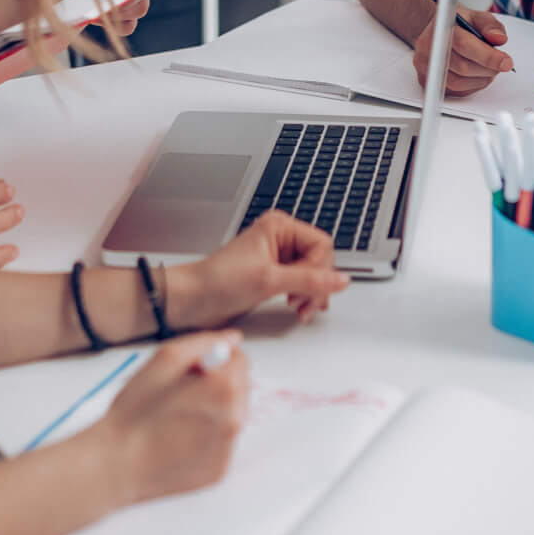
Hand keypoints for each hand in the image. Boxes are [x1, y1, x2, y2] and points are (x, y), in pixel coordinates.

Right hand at [95, 332, 248, 505]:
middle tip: (181, 392)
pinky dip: (206, 437)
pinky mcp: (219, 471)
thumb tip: (231, 339)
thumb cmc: (134, 413)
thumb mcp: (162, 361)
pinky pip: (221, 444)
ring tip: (178, 417)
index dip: (216, 358)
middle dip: (217, 384)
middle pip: (240, 388)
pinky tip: (179, 439)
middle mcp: (235, 420)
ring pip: (232, 416)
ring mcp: (228, 450)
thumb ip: (202, 343)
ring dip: (214, 410)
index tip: (193, 368)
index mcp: (224, 389)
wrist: (116, 466)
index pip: (240, 360)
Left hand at [168, 210, 349, 326]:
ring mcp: (277, 258)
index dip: (319, 269)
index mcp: (279, 227)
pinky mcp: (273, 275)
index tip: (307, 287)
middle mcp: (280, 239)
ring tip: (299, 308)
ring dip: (310, 294)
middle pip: (320, 260)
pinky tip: (297, 307)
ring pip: (313, 274)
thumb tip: (341, 280)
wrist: (192, 300)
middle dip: (316, 285)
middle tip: (303, 302)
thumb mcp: (268, 280)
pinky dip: (302, 297)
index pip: (321, 245)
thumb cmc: (217, 281)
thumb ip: (309, 280)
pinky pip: (301, 283)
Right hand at [415, 6, 511, 97]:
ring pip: (458, 83)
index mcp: (441, 26)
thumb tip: (499, 39)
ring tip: (488, 69)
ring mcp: (425, 65)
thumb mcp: (477, 18)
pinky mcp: (427, 81)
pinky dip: (471, 85)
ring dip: (480, 79)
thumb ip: (490, 26)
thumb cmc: (457, 25)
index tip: (506, 62)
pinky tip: (476, 75)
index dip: (487, 56)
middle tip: (500, 64)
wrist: (437, 31)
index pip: (464, 44)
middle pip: (462, 67)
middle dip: (488, 68)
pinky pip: (454, 91)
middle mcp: (428, 46)